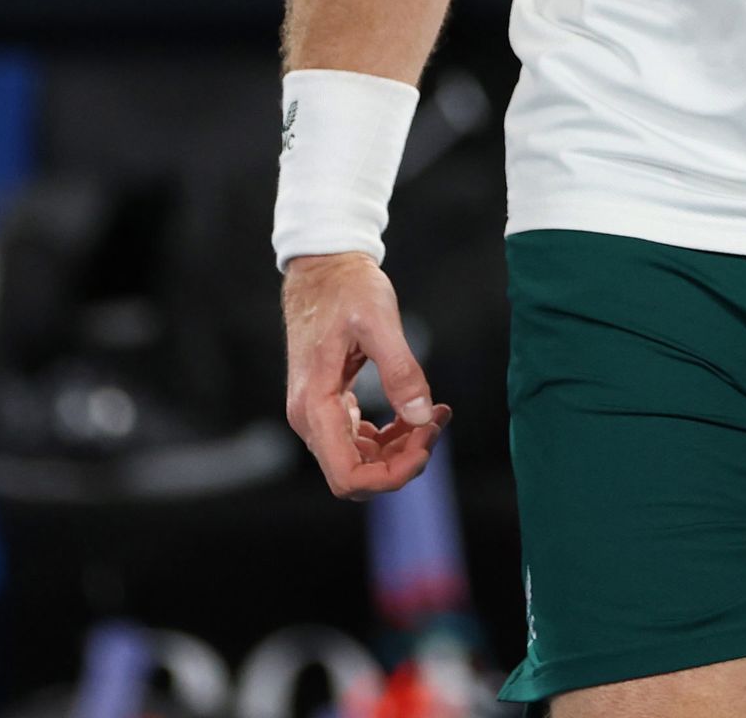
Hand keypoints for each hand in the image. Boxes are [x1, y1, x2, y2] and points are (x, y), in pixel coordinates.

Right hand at [280, 253, 449, 497]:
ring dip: (402, 447)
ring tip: (434, 412)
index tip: (427, 441)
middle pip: (358, 475)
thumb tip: (421, 416)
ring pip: (362, 460)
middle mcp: (309, 419)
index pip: (348, 476)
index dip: (391, 475)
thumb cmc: (348, 289)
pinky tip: (418, 410)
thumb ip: (401, 370)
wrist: (324, 268)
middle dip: (403, 459)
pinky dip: (393, 435)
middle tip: (435, 419)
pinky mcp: (330, 405)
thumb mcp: (380, 322)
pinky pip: (362, 440)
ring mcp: (318, 414)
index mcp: (315, 406)